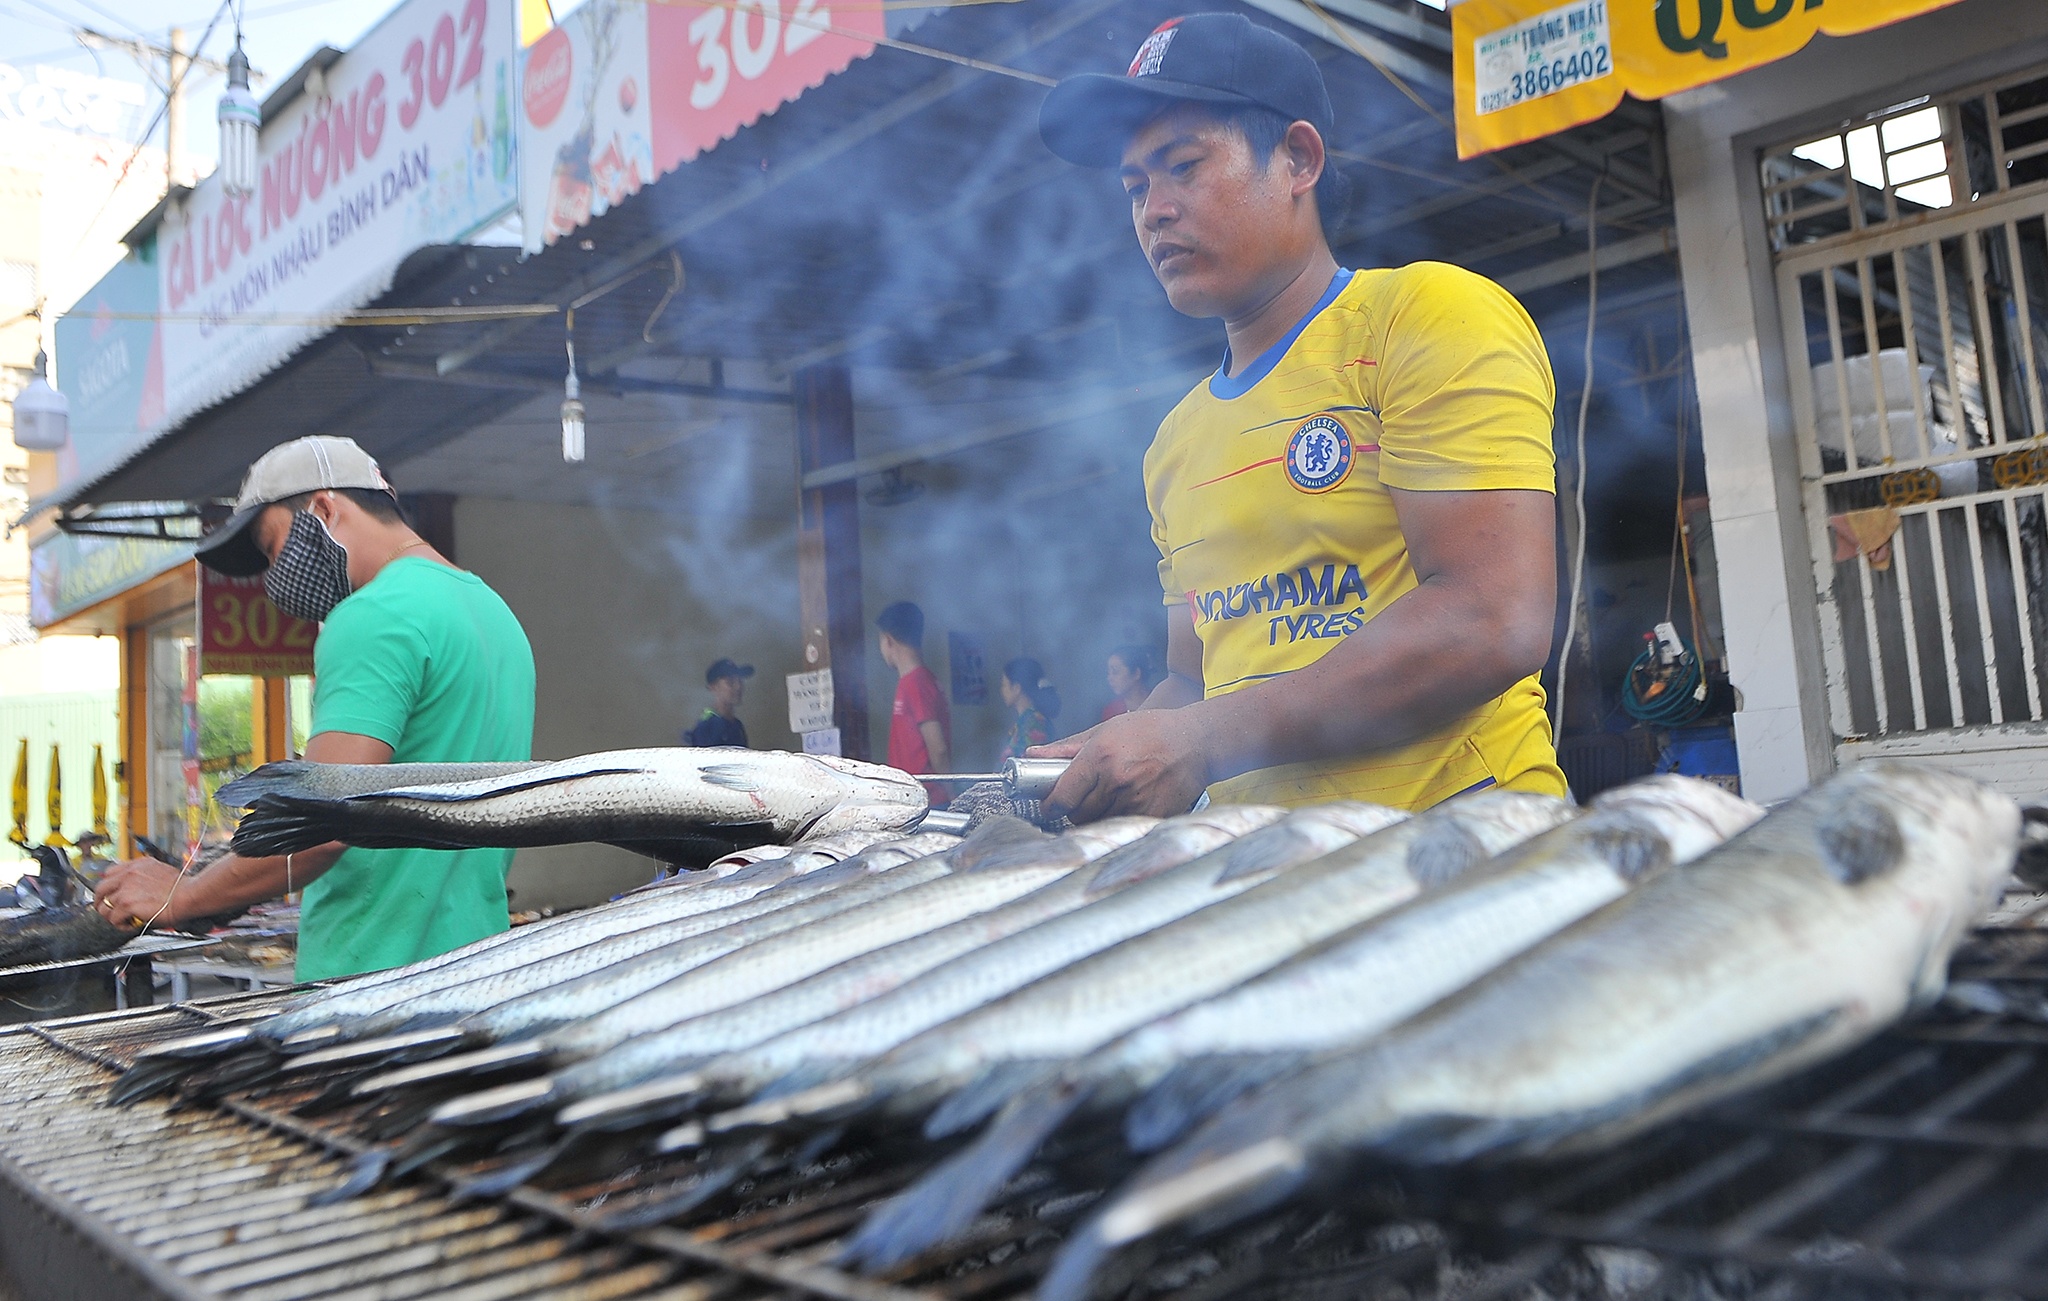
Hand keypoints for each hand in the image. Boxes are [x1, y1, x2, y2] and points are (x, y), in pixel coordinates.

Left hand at [92, 858, 184, 931]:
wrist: (189, 895)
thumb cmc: (183, 887)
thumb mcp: (162, 872)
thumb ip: (145, 877)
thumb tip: (140, 888)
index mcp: (137, 865)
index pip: (110, 873)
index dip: (110, 886)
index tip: (112, 894)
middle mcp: (129, 875)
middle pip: (100, 889)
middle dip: (101, 902)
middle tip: (107, 910)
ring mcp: (126, 889)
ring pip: (104, 907)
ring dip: (111, 916)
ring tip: (123, 920)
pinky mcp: (126, 904)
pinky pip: (114, 919)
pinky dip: (121, 925)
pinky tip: (131, 925)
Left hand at [1033, 709, 1212, 822]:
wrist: (1198, 742)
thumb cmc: (1150, 731)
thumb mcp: (1104, 730)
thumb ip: (1065, 748)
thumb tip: (1031, 754)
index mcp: (1100, 757)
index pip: (1061, 796)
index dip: (1049, 805)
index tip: (1048, 805)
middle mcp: (1116, 781)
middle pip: (1077, 815)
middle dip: (1074, 809)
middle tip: (1081, 798)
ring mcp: (1136, 801)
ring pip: (1099, 824)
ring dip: (1097, 816)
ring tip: (1109, 798)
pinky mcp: (1154, 815)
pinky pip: (1124, 828)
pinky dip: (1120, 821)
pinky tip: (1129, 803)